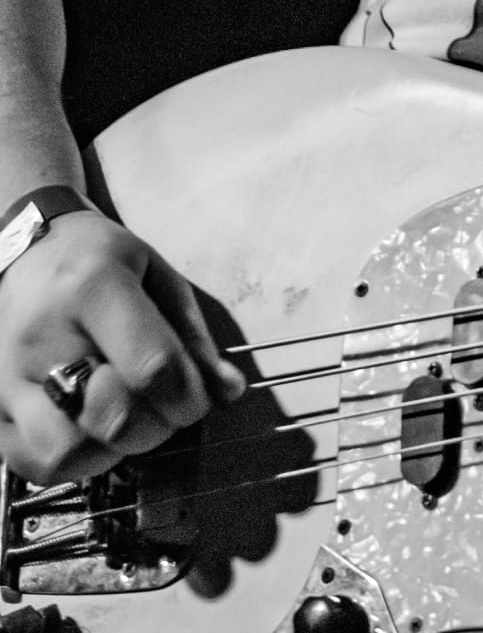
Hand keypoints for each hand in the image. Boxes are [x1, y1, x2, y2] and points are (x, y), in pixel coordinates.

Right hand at [0, 209, 244, 482]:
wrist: (25, 250)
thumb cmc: (97, 259)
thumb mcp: (156, 275)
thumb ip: (193, 336)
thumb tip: (229, 392)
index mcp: (93, 289)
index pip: (151, 368)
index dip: (188, 398)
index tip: (195, 399)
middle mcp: (44, 336)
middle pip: (111, 417)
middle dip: (155, 427)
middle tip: (161, 408)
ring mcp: (8, 377)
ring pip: (66, 452)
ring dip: (110, 450)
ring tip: (122, 420)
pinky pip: (34, 463)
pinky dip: (72, 461)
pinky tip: (88, 430)